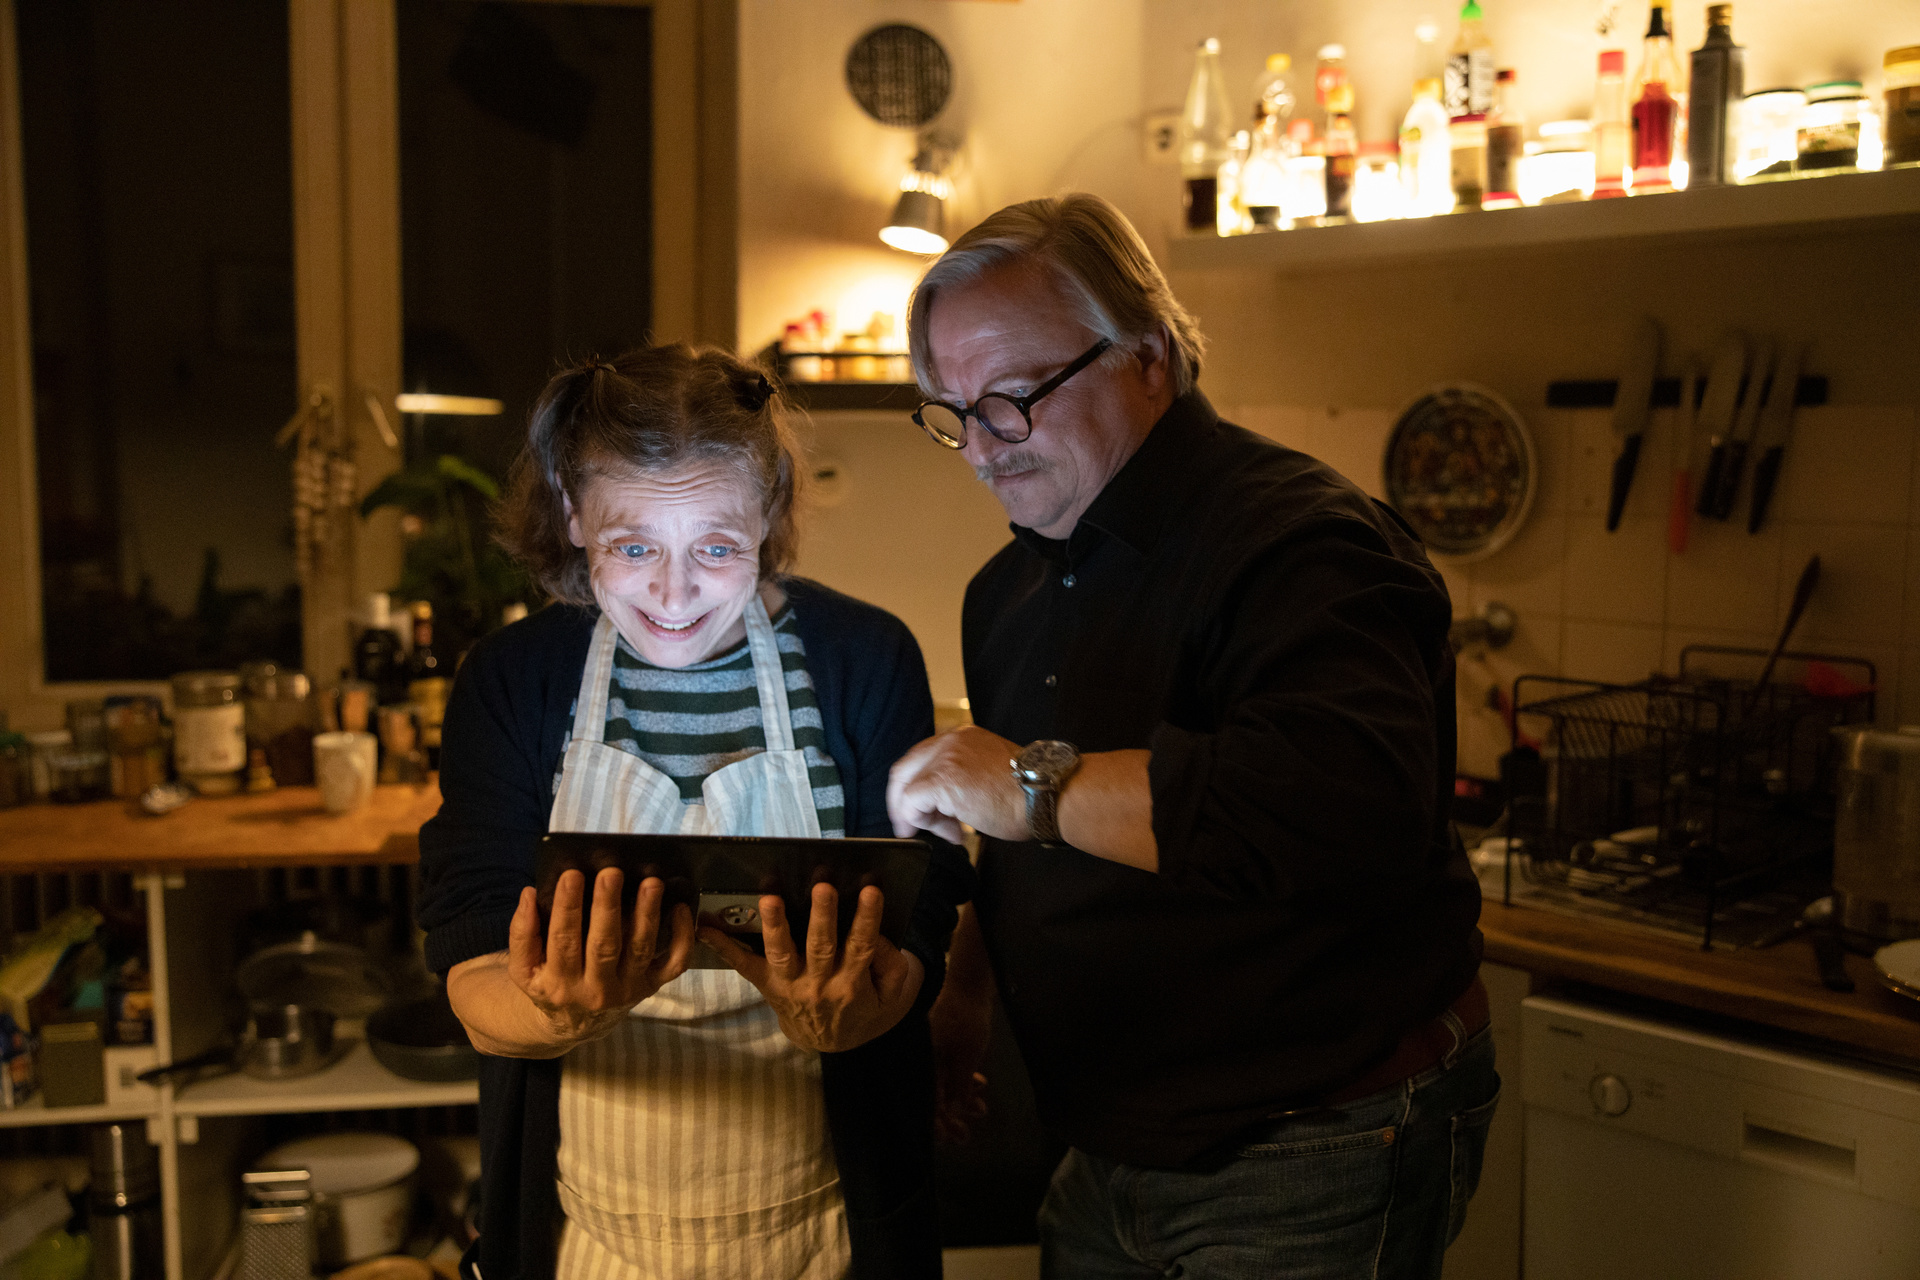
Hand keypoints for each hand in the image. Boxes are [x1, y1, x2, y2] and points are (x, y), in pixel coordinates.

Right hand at [506, 868, 694, 1046]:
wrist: (576, 1020)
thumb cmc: (550, 980)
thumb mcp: (523, 968)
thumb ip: (522, 933)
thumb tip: (529, 894)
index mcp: (559, 983)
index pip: (563, 941)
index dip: (567, 908)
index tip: (571, 875)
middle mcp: (596, 989)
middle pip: (604, 945)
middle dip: (607, 907)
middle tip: (612, 873)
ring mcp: (628, 988)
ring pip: (640, 950)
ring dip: (646, 915)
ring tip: (650, 883)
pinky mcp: (652, 985)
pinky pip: (674, 963)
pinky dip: (682, 938)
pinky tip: (680, 908)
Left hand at [700, 883, 923, 1052]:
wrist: (830, 1041)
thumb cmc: (864, 1004)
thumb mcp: (891, 994)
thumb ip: (890, 964)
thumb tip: (877, 934)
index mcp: (852, 985)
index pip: (862, 948)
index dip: (867, 920)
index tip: (871, 891)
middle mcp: (819, 985)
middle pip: (820, 947)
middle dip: (822, 916)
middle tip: (823, 887)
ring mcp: (789, 986)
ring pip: (782, 954)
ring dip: (775, 925)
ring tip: (770, 898)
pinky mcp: (767, 985)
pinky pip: (743, 966)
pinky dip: (723, 947)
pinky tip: (705, 926)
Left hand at [887, 725, 1029, 843]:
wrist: (1047, 794)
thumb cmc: (1030, 793)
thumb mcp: (990, 773)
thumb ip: (963, 778)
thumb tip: (944, 806)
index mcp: (962, 737)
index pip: (922, 758)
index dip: (916, 787)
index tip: (924, 811)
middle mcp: (950, 741)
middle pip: (905, 769)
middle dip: (903, 802)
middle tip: (912, 826)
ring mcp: (945, 758)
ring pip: (906, 787)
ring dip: (917, 815)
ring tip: (946, 832)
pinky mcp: (942, 781)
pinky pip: (911, 803)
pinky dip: (919, 820)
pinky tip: (946, 832)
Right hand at [928, 983, 991, 1143]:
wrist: (970, 982)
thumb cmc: (966, 1020)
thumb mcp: (966, 1057)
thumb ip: (960, 1085)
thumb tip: (955, 1111)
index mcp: (921, 1063)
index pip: (926, 1101)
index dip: (937, 1123)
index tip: (950, 1139)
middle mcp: (922, 1059)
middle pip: (932, 1096)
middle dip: (950, 1117)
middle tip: (965, 1136)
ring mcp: (932, 1050)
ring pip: (944, 1083)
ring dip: (962, 1099)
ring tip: (981, 1110)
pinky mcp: (943, 1042)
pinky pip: (950, 1068)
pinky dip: (964, 1079)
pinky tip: (980, 1085)